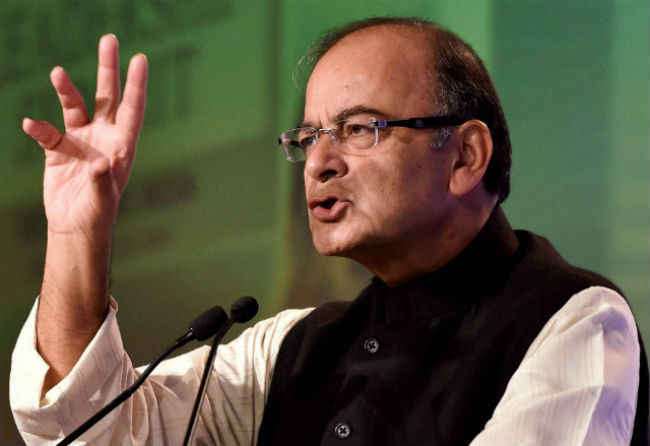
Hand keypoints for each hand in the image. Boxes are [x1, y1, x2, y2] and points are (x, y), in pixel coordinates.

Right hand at [23, 34, 147, 238]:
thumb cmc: (98, 216)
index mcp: (123, 146)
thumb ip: (103, 181)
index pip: (133, 110)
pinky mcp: (58, 149)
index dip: (136, 85)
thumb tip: (101, 162)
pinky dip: (39, 128)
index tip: (140, 58)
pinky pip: (47, 132)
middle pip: (107, 97)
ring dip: (66, 90)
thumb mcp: (103, 200)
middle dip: (108, 69)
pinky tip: (30, 124)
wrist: (75, 227)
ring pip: (75, 106)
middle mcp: (103, 137)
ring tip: (57, 73)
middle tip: (109, 39)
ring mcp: (80, 141)